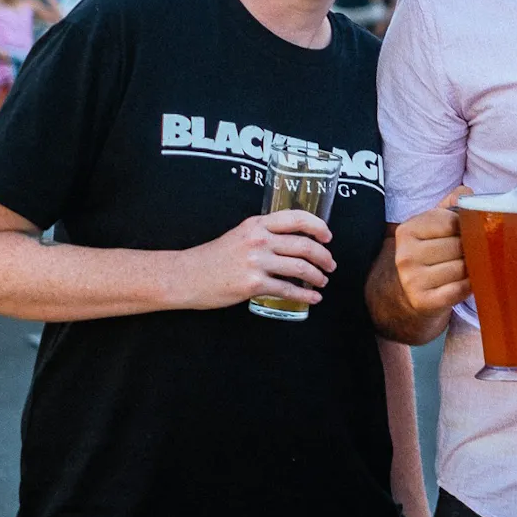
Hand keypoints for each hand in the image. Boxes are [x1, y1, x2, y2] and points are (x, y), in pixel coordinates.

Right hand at [178, 210, 334, 309]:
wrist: (185, 276)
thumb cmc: (214, 257)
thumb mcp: (240, 235)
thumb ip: (265, 234)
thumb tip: (295, 241)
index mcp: (257, 224)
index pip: (297, 218)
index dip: (319, 227)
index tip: (328, 238)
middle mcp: (259, 240)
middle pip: (305, 246)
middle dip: (324, 258)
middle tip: (330, 265)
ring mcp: (256, 262)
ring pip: (301, 268)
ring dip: (318, 277)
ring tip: (322, 282)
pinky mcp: (253, 284)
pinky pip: (288, 290)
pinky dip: (305, 295)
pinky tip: (312, 298)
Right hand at [395, 187, 472, 313]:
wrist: (408, 294)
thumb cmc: (429, 253)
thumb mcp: (434, 225)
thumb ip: (451, 205)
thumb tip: (467, 193)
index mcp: (408, 230)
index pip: (451, 222)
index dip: (467, 226)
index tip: (468, 232)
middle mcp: (405, 255)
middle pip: (458, 246)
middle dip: (471, 249)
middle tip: (473, 252)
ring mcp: (412, 280)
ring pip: (462, 268)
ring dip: (473, 268)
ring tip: (470, 267)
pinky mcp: (424, 301)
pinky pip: (460, 289)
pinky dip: (470, 286)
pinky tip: (468, 282)